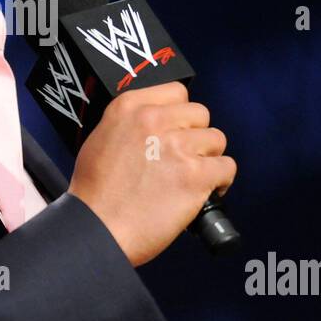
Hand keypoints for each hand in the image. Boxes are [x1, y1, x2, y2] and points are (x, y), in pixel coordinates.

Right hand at [68, 81, 236, 267]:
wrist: (97, 228)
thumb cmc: (94, 194)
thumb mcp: (101, 139)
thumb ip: (130, 125)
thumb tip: (155, 127)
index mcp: (129, 108)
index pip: (177, 92)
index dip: (181, 115)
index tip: (177, 131)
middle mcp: (154, 120)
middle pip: (200, 115)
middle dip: (196, 136)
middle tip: (184, 159)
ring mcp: (177, 146)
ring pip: (216, 140)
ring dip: (209, 159)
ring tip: (194, 178)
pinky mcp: (195, 175)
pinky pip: (226, 167)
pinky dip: (221, 182)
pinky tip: (207, 193)